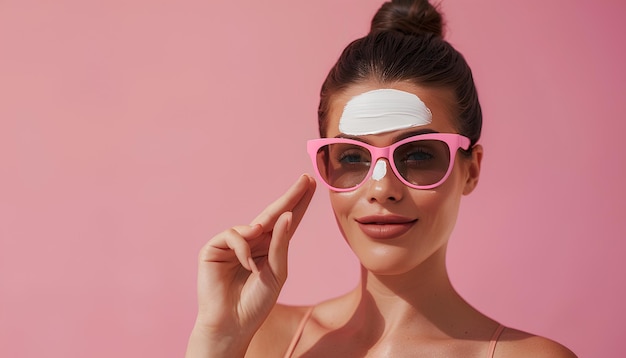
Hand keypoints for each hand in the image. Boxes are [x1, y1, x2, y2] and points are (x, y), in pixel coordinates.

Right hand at [188, 174, 315, 356]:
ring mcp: (233, 244)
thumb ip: (281, 244)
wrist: (232, 324)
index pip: (287, 220)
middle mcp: (253, 241)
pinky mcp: (214, 248)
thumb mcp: (277, 272)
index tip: (309, 184)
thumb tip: (286, 214)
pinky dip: (242, 248)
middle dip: (290, 197)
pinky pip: (233, 235)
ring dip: (259, 238)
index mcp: (270, 248)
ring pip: (252, 224)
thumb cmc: (256, 302)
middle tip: (305, 180)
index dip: (298, 202)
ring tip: (256, 265)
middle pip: (274, 213)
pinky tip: (246, 264)